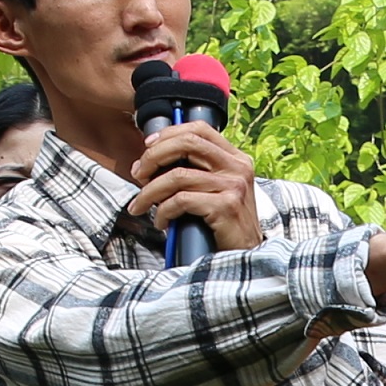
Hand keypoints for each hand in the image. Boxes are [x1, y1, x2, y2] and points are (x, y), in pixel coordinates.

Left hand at [129, 121, 267, 256]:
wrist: (246, 256)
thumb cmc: (225, 226)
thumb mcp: (216, 190)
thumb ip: (196, 172)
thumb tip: (152, 160)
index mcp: (235, 158)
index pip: (199, 129)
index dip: (169, 133)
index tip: (147, 147)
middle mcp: (237, 167)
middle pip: (187, 143)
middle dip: (153, 156)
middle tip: (139, 174)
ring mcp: (233, 186)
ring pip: (177, 176)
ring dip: (150, 192)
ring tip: (141, 205)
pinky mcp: (226, 207)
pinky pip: (181, 200)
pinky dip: (163, 212)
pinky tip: (162, 222)